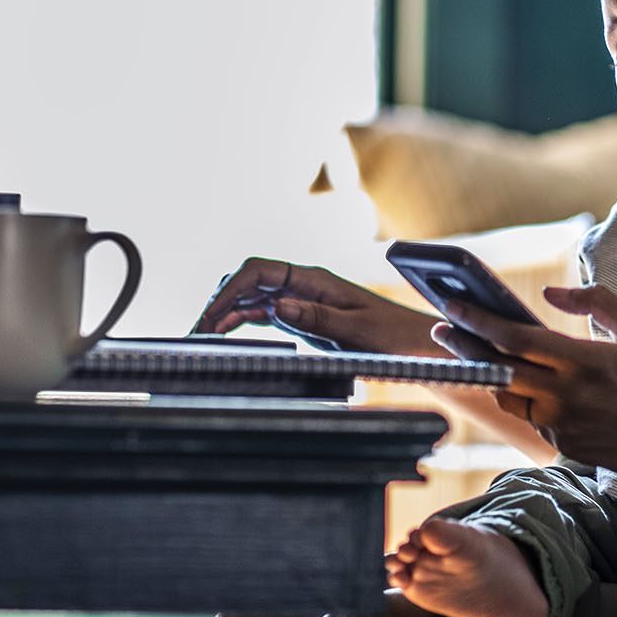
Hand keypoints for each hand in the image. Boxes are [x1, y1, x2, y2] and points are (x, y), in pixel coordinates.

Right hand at [194, 256, 434, 354]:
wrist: (420, 345)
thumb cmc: (395, 337)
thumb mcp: (358, 332)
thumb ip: (317, 318)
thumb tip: (278, 305)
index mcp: (317, 280)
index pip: (261, 271)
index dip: (231, 289)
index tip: (212, 315)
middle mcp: (306, 285)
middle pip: (250, 280)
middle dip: (220, 299)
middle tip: (196, 329)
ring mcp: (303, 300)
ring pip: (253, 297)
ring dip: (226, 312)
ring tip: (200, 334)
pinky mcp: (304, 317)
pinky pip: (265, 313)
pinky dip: (242, 321)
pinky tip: (225, 332)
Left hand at [428, 283, 616, 492]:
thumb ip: (596, 302)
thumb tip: (553, 292)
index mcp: (585, 361)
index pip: (514, 338)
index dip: (477, 322)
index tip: (451, 307)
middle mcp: (569, 397)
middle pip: (499, 370)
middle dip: (466, 348)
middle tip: (443, 331)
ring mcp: (567, 427)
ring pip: (511, 399)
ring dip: (492, 377)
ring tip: (478, 356)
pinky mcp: (571, 448)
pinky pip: (536, 419)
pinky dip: (527, 400)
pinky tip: (526, 385)